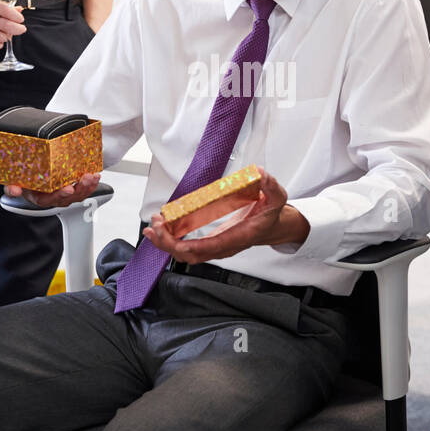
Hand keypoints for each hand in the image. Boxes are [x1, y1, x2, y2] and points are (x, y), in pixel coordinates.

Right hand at [0, 0, 25, 50]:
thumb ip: (4, 5)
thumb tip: (19, 10)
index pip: (7, 11)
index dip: (17, 17)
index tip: (20, 19)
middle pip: (6, 26)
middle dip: (18, 29)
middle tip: (20, 29)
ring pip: (1, 37)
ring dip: (7, 37)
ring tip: (5, 33)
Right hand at [5, 173, 101, 208]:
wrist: (27, 178)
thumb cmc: (22, 180)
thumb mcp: (13, 183)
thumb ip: (12, 188)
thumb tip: (14, 190)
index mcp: (40, 198)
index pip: (50, 200)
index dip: (60, 195)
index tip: (67, 189)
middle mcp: (53, 198)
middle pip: (68, 198)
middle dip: (79, 189)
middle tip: (85, 179)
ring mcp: (63, 194)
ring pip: (78, 195)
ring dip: (87, 186)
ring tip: (93, 177)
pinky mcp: (71, 187)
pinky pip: (82, 189)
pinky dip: (90, 184)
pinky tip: (94, 176)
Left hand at [140, 169, 309, 264]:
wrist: (272, 226)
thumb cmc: (270, 213)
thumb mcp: (277, 198)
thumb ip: (271, 186)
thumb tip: (260, 175)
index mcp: (237, 238)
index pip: (207, 248)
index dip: (185, 245)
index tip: (169, 234)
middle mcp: (224, 247)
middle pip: (190, 255)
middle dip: (168, 243)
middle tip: (156, 225)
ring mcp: (215, 248)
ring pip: (185, 254)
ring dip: (166, 243)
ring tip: (153, 227)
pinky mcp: (209, 244)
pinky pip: (187, 248)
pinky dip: (170, 241)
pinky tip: (159, 230)